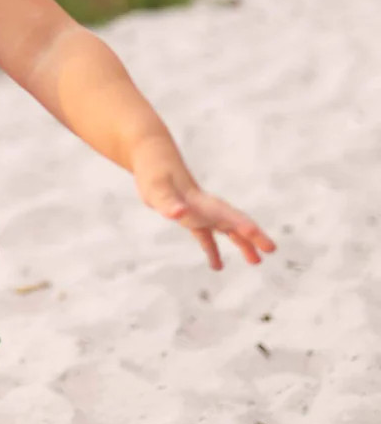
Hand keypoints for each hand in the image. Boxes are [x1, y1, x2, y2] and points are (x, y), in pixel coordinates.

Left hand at [132, 141, 276, 270]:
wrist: (151, 157)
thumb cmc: (154, 172)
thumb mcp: (158, 189)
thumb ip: (169, 203)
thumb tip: (179, 214)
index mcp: (202, 202)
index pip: (230, 217)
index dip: (246, 230)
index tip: (265, 243)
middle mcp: (206, 208)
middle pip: (234, 223)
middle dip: (253, 237)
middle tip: (271, 250)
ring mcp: (199, 212)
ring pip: (225, 230)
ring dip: (240, 244)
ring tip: (256, 262)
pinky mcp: (188, 216)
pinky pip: (204, 236)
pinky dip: (211, 249)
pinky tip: (217, 266)